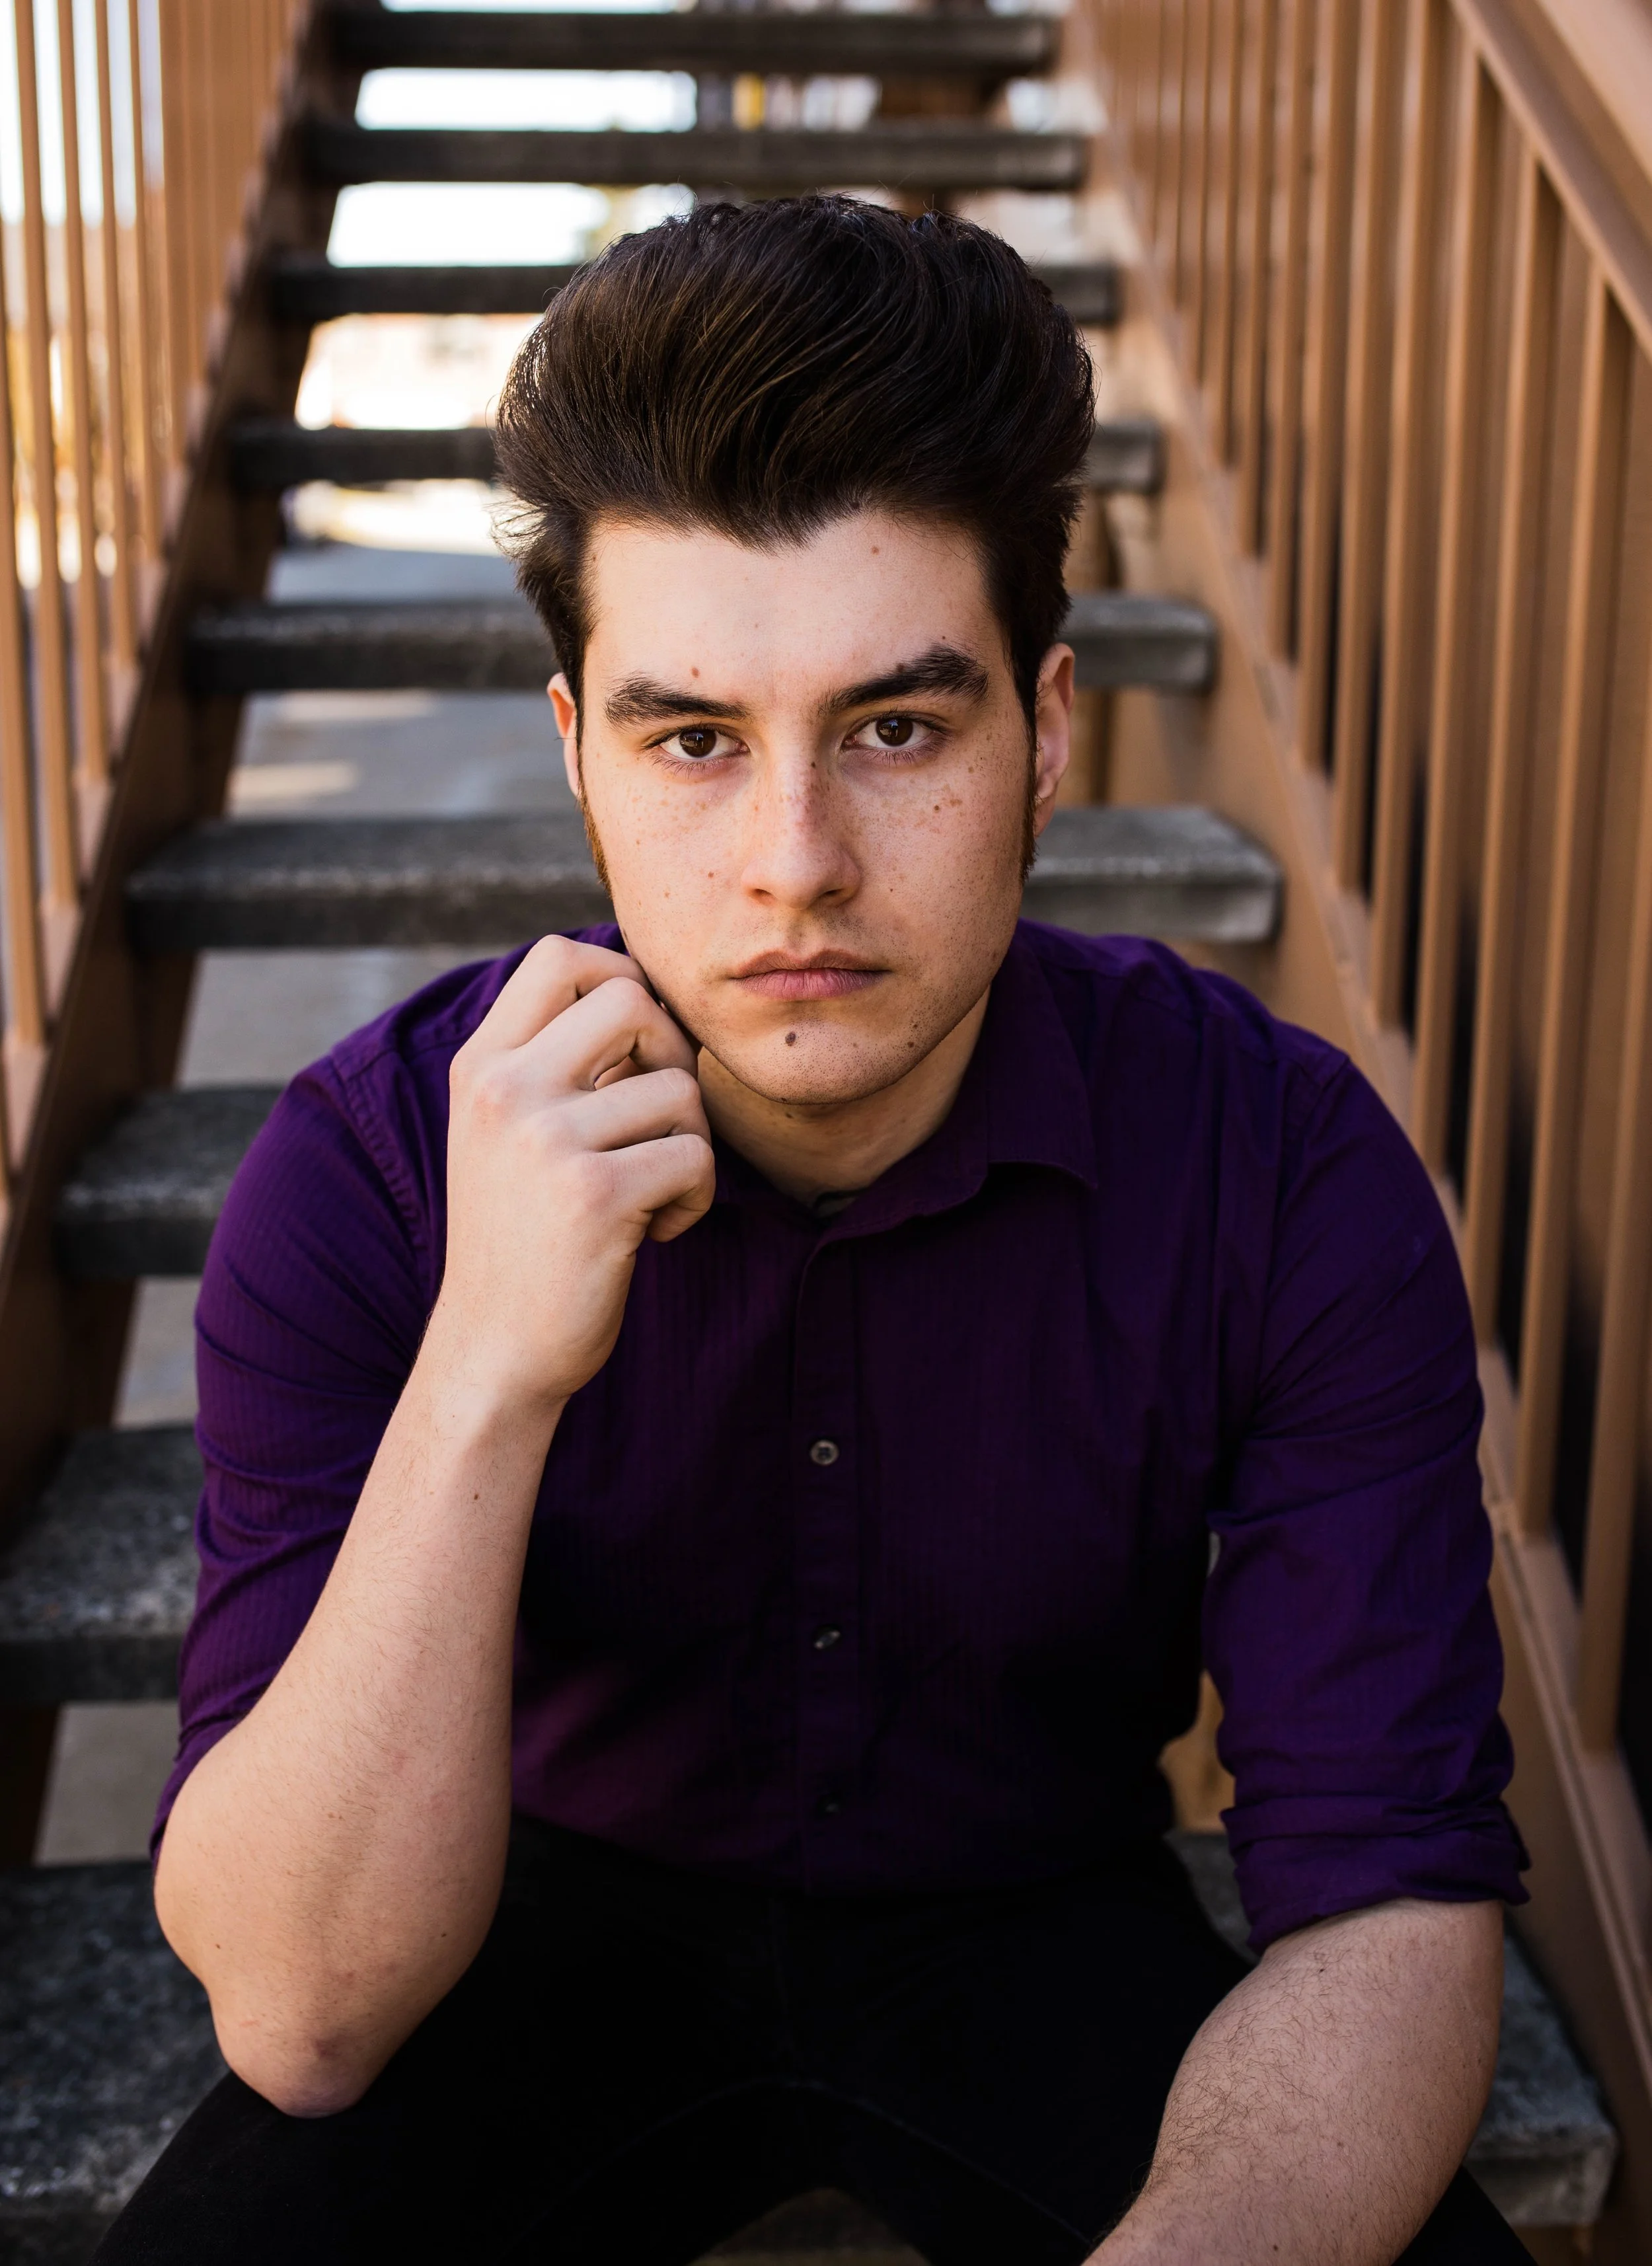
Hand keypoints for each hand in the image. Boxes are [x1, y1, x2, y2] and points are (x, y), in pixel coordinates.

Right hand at [427, 935, 715, 1418]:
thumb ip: (555, 1062)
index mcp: (481, 1065)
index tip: (637, 1046)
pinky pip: (694, 1156)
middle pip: (631, 996)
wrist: (493, 1351)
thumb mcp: (507, 1132)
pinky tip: (656, 1232)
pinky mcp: (595, 1194)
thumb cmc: (522, 1237)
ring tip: (653, 1193)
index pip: (560, 956)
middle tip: (662, 1119)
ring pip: (680, 1088)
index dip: (622, 979)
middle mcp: (503, 1089)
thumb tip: (643, 991)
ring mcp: (546, 1139)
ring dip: (691, 1145)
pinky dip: (695, 1198)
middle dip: (673, 1052)